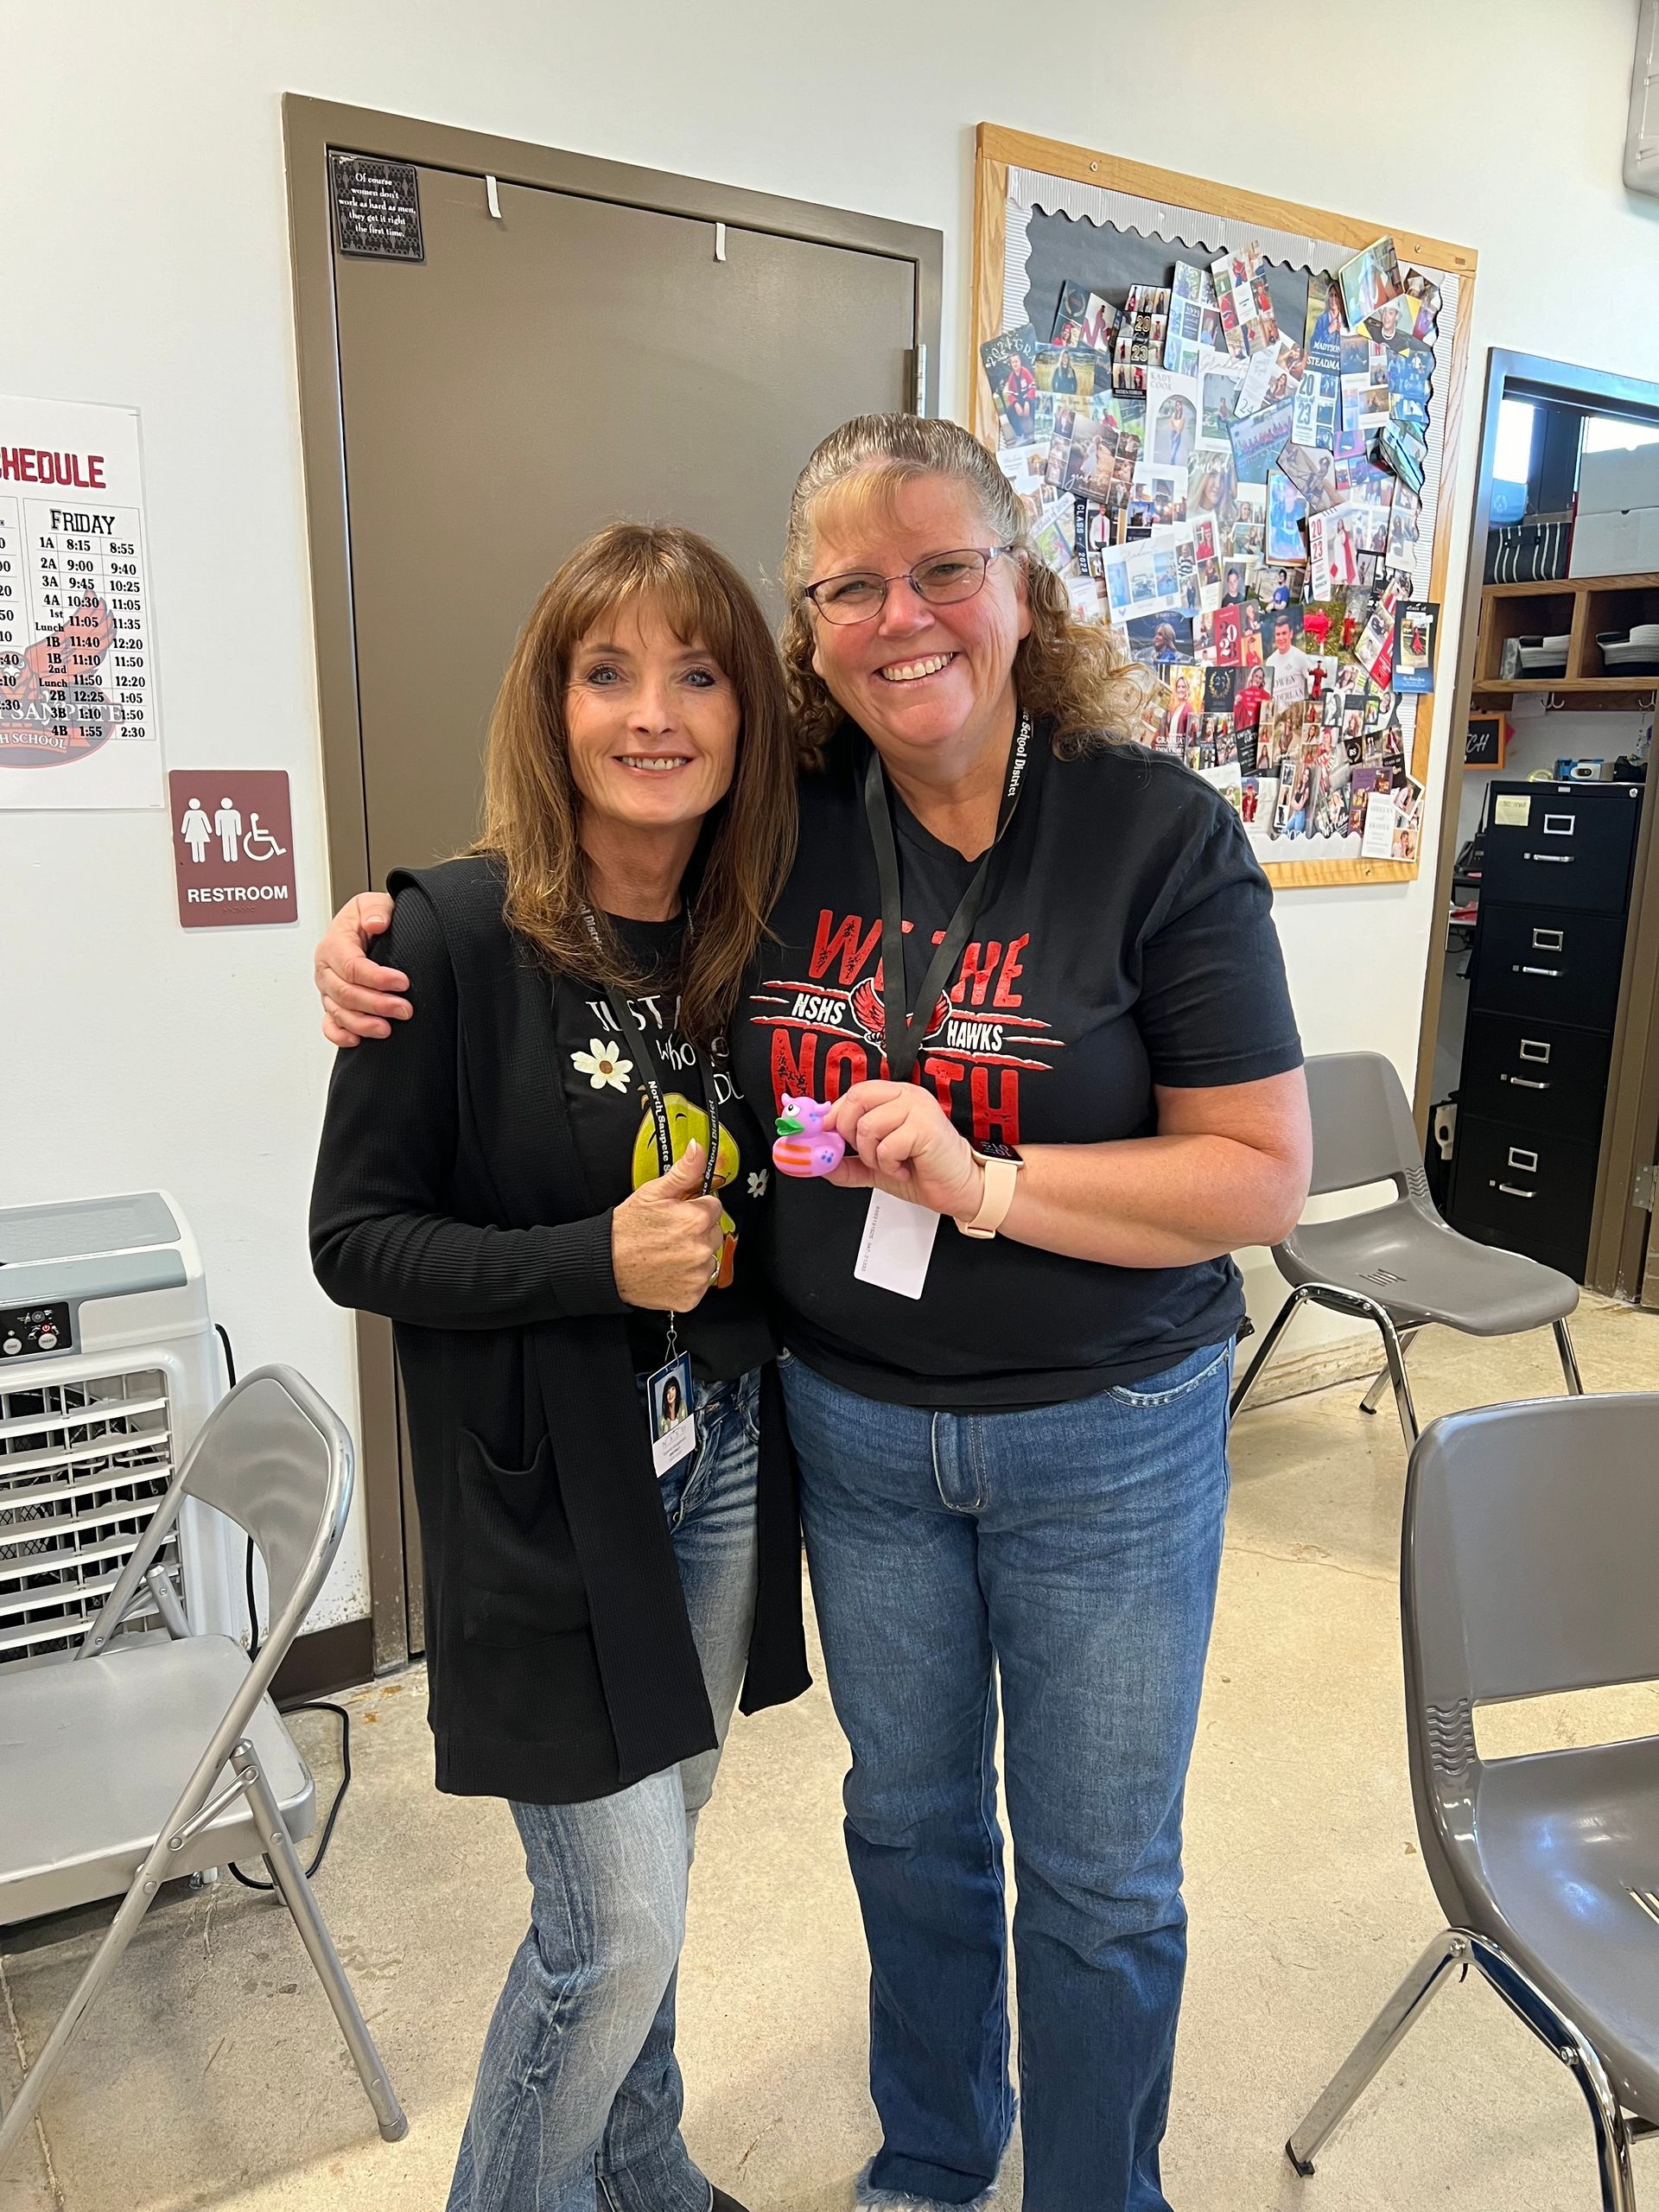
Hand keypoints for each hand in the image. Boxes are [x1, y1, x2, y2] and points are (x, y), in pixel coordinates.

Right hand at [315, 893, 406, 1046]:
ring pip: (339, 1012)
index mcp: (334, 945)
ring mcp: (328, 990)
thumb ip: (376, 909)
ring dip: (363, 1024)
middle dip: (376, 1004)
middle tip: (404, 1009)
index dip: (378, 978)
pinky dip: (340, 1036)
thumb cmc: (368, 917)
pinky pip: (330, 1025)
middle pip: (346, 993)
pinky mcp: (332, 1004)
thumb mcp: (374, 903)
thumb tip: (376, 923)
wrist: (365, 928)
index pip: (353, 967)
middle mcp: (327, 969)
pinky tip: (357, 1040)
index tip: (403, 983)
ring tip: (387, 1029)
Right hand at [611, 1142, 725, 1309]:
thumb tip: (698, 1150)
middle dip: (697, 1231)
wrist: (604, 1265)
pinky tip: (668, 1270)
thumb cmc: (625, 1230)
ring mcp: (697, 1274)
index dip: (695, 1208)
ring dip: (695, 1255)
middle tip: (671, 1234)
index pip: (714, 1207)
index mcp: (696, 1219)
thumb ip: (682, 1172)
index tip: (679, 1214)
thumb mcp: (652, 1193)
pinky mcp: (691, 1296)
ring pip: (709, 1258)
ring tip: (668, 1252)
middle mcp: (701, 1248)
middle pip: (714, 1232)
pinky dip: (687, 1278)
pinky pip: (699, 1283)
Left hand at [825, 1082, 982, 1220]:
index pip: (853, 1093)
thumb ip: (848, 1163)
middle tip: (867, 1154)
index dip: (834, 1115)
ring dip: (872, 1155)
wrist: (959, 1188)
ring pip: (868, 1126)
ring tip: (892, 1163)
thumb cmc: (925, 1171)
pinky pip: (886, 1146)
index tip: (824, 1135)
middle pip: (856, 1099)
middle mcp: (906, 1095)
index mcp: (895, 1096)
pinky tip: (905, 1168)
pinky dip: (889, 1166)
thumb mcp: (877, 1166)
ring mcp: (917, 1108)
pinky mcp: (925, 1127)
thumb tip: (820, 1162)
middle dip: (850, 1134)